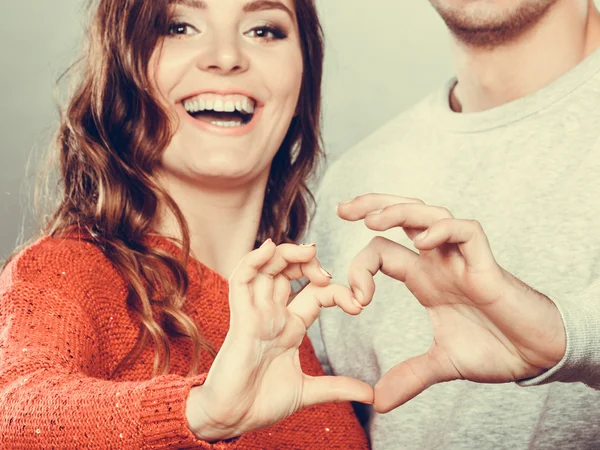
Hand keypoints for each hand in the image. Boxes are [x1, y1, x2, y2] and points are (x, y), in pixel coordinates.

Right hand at [186, 240, 372, 440]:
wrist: (233, 421)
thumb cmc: (262, 403)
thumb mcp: (307, 392)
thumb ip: (337, 388)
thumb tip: (371, 395)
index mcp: (289, 327)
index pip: (315, 293)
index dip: (337, 291)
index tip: (358, 305)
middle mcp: (272, 314)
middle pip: (288, 270)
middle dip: (308, 261)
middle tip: (326, 271)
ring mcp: (255, 314)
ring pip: (266, 268)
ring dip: (285, 253)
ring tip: (307, 251)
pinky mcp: (240, 319)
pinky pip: (241, 281)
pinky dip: (253, 260)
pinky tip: (268, 249)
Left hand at [337, 194, 565, 412]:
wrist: (535, 355)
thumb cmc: (495, 348)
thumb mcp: (441, 362)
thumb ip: (410, 375)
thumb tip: (378, 400)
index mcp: (423, 277)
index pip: (382, 251)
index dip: (360, 267)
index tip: (355, 301)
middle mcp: (438, 261)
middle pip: (402, 217)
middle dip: (372, 206)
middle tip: (341, 209)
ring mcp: (461, 259)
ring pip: (429, 215)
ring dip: (398, 212)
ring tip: (371, 220)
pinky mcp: (486, 265)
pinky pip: (466, 232)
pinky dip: (443, 231)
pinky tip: (422, 242)